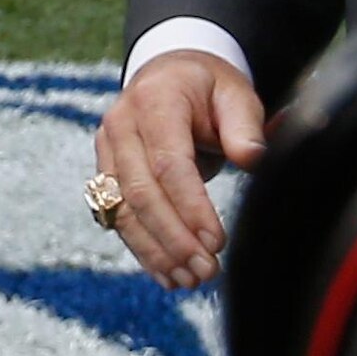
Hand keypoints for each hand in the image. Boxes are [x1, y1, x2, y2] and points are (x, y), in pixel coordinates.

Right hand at [91, 47, 266, 287]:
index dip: (191, 206)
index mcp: (154, 100)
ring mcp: (107, 149)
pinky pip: (118, 217)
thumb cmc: (209, 89)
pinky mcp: (105, 172)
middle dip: (173, 237)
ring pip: (123, 210)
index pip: (168, 162)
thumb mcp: (235, 94)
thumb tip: (251, 158)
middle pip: (140, 191)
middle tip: (208, 271)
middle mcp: (120, 124)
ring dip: (156, 251)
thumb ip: (245, 125)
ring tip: (190, 280)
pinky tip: (167, 276)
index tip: (218, 241)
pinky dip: (142, 250)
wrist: (168, 75)